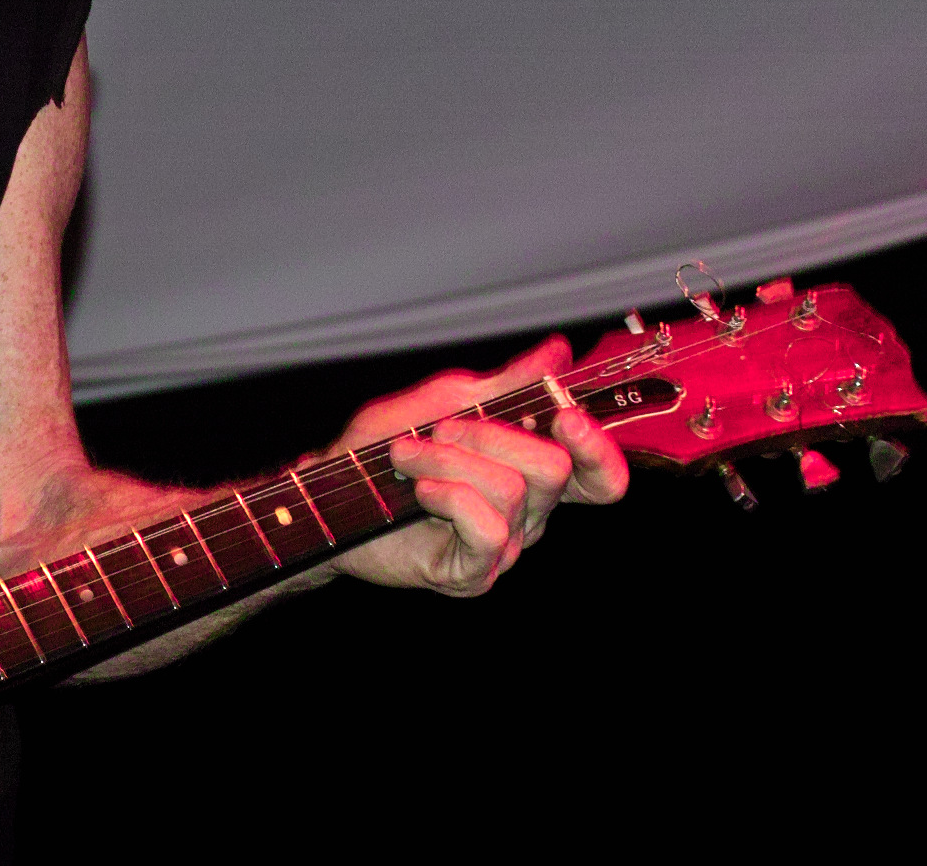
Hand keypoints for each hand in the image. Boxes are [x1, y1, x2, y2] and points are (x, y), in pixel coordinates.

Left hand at [323, 337, 628, 596]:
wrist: (328, 490)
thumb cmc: (384, 445)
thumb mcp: (447, 399)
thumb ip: (508, 383)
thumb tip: (559, 352)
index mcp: (529, 471)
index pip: (598, 476)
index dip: (597, 448)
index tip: (565, 416)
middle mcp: (528, 514)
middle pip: (553, 468)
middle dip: (488, 435)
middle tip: (440, 430)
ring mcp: (502, 548)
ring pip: (512, 490)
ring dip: (449, 460)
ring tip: (409, 458)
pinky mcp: (472, 574)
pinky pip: (487, 528)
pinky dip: (449, 496)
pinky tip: (420, 492)